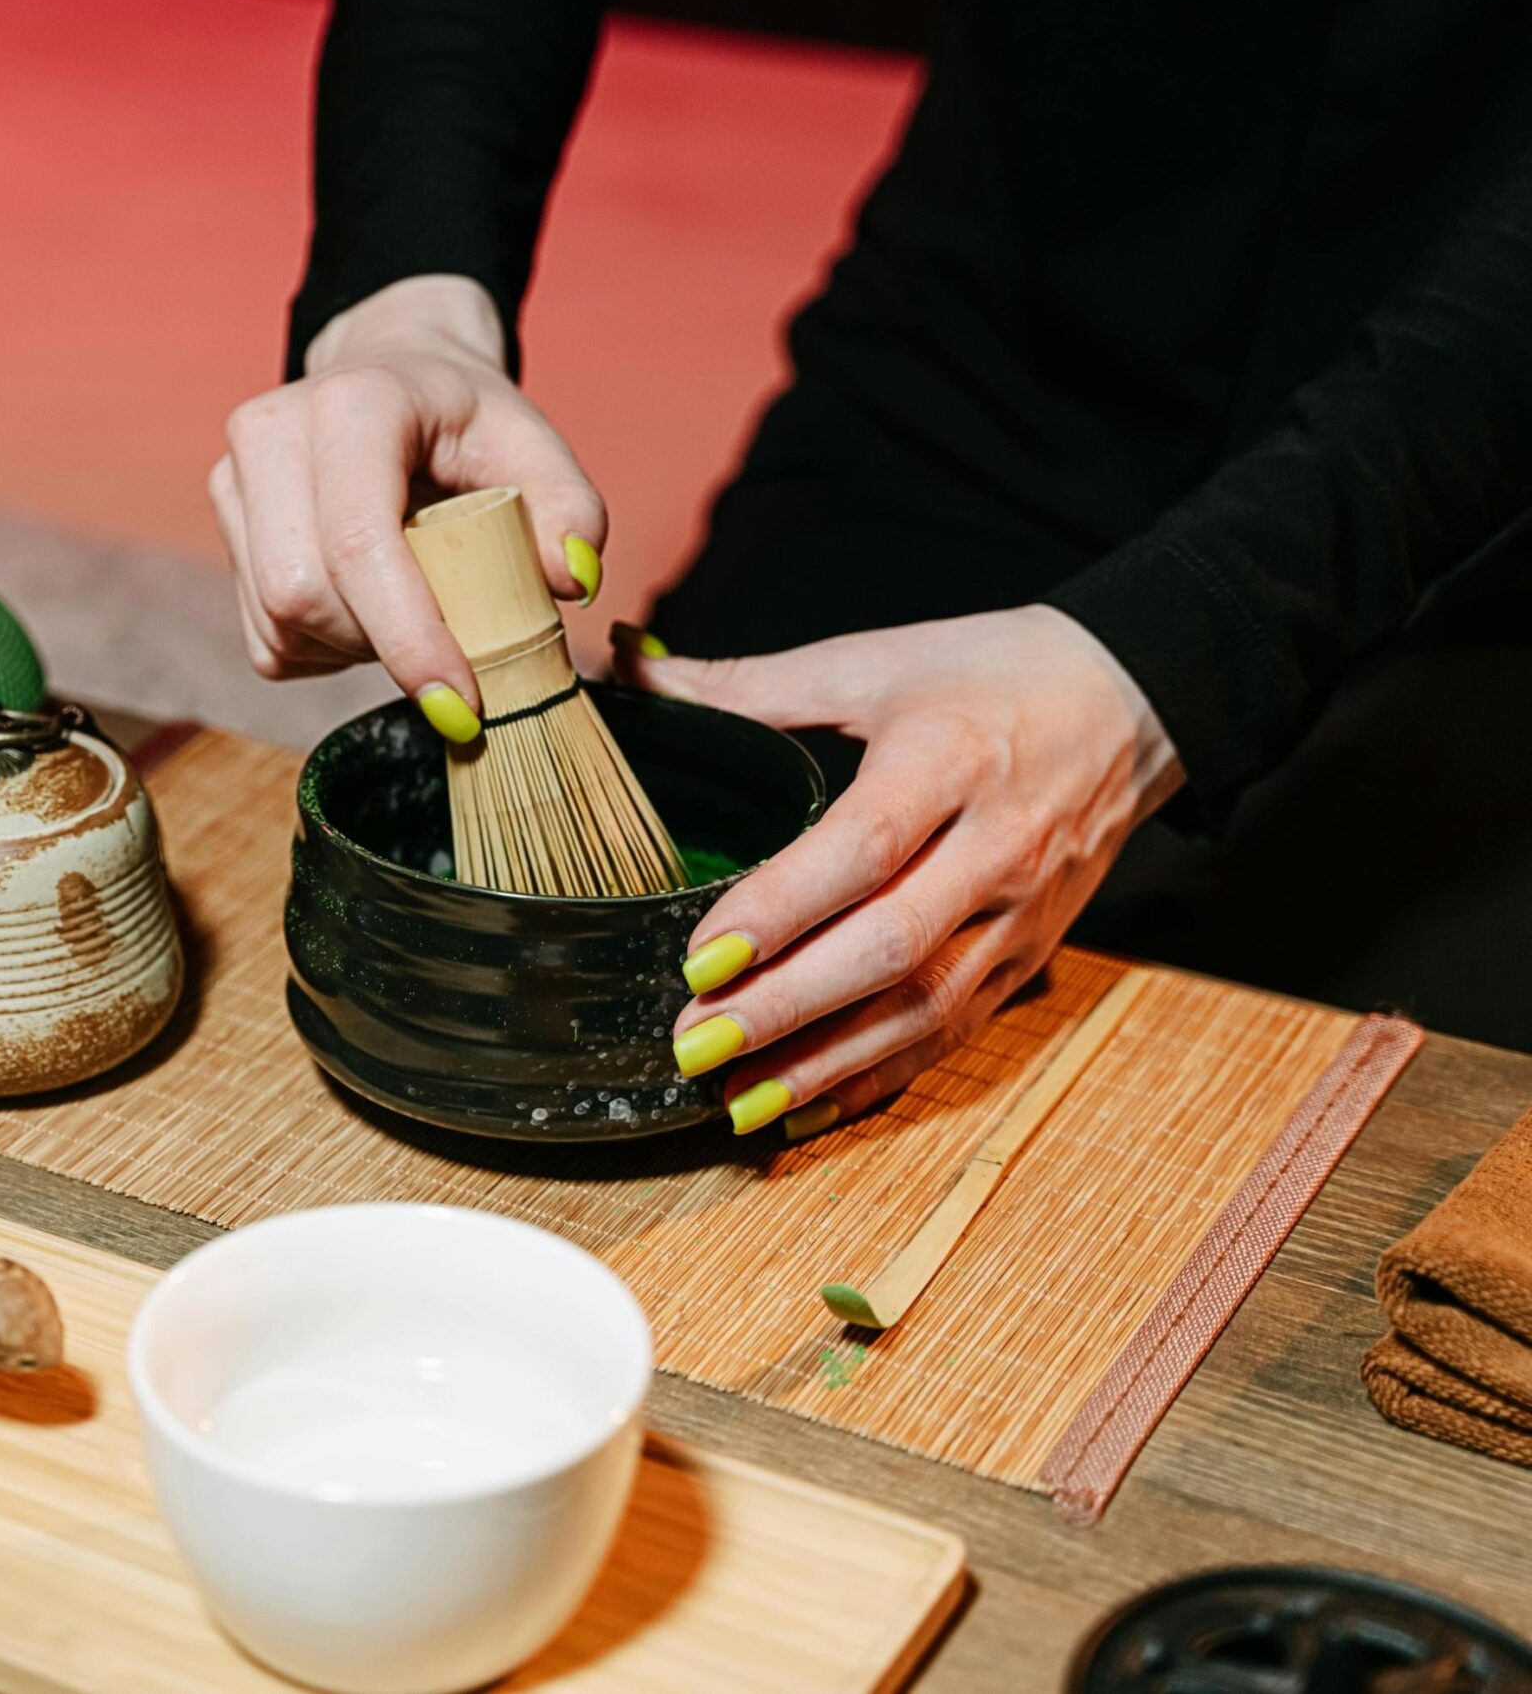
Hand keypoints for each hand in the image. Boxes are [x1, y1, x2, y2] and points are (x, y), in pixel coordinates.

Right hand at [209, 274, 605, 740]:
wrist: (393, 376)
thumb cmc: (465, 419)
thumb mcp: (535, 445)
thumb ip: (572, 510)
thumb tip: (568, 581)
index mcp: (353, 404)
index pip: (358, 542)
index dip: (408, 637)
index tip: (462, 704)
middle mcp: (271, 432)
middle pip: (302, 593)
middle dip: (380, 643)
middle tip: (446, 636)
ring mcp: (234, 479)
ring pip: (278, 623)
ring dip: (352, 649)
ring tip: (407, 605)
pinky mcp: (222, 527)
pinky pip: (266, 639)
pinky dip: (324, 651)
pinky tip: (364, 607)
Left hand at [617, 605, 1183, 1135]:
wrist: (1135, 699)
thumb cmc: (993, 673)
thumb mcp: (873, 661)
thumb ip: (750, 684)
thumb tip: (636, 669)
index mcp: (950, 760)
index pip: (862, 849)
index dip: (780, 910)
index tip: (700, 958)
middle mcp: (995, 847)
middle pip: (890, 947)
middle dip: (787, 1009)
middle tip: (694, 1043)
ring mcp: (1018, 914)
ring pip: (924, 1008)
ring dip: (824, 1064)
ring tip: (734, 1100)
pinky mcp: (1029, 956)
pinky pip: (952, 1032)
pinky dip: (877, 1078)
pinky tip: (804, 1109)